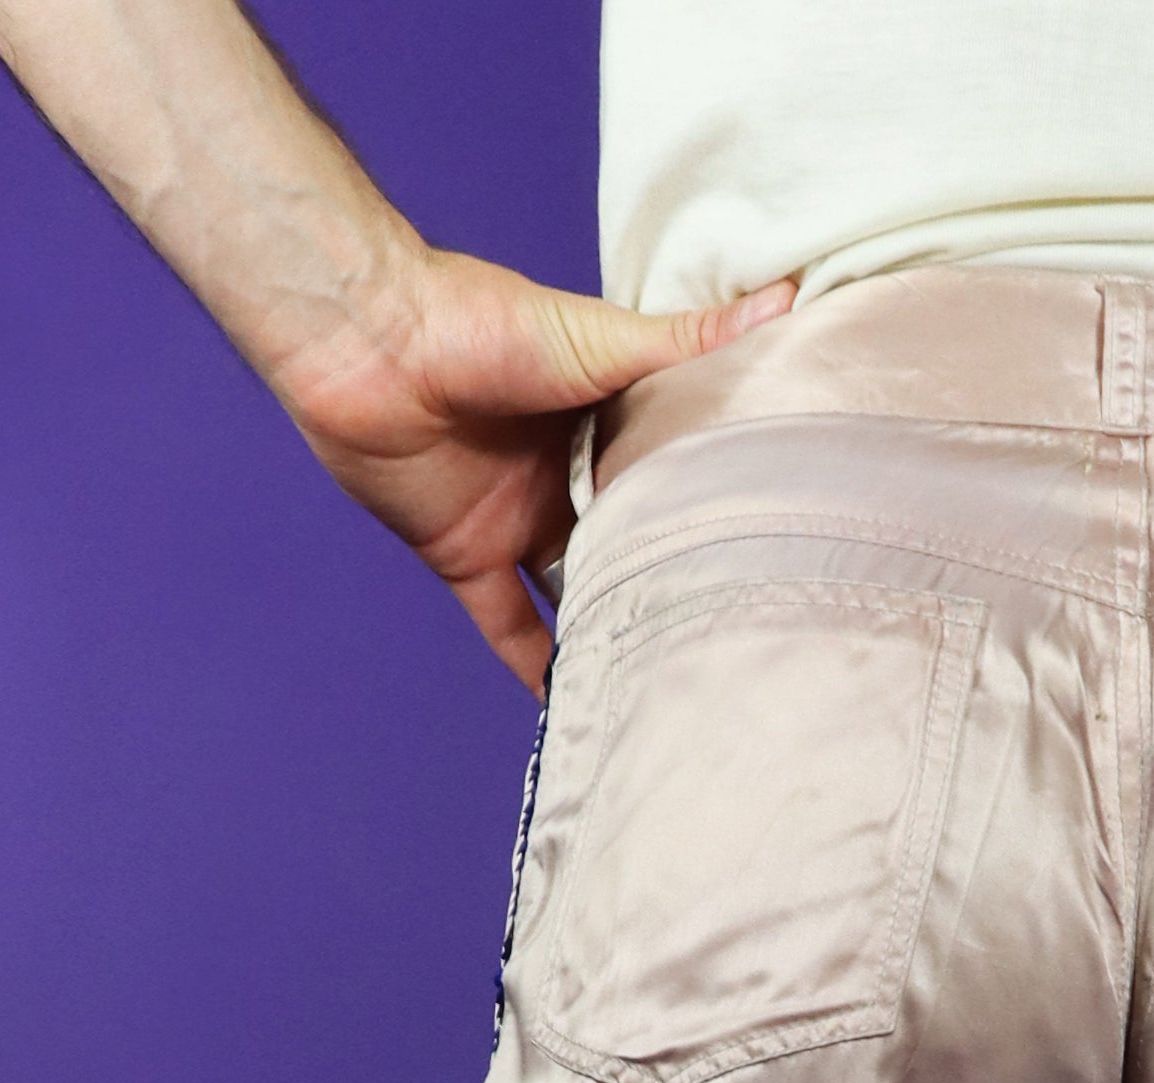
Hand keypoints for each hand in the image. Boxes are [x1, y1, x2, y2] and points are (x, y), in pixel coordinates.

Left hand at [280, 251, 791, 691]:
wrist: (367, 339)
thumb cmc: (479, 319)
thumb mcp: (601, 337)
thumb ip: (687, 340)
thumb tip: (786, 302)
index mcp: (603, 417)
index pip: (673, 471)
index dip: (716, 505)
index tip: (775, 546)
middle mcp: (564, 473)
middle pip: (628, 538)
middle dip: (669, 579)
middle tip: (736, 632)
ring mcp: (516, 517)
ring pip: (575, 589)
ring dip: (609, 628)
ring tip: (671, 680)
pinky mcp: (466, 553)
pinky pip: (507, 624)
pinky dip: (533, 668)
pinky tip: (572, 710)